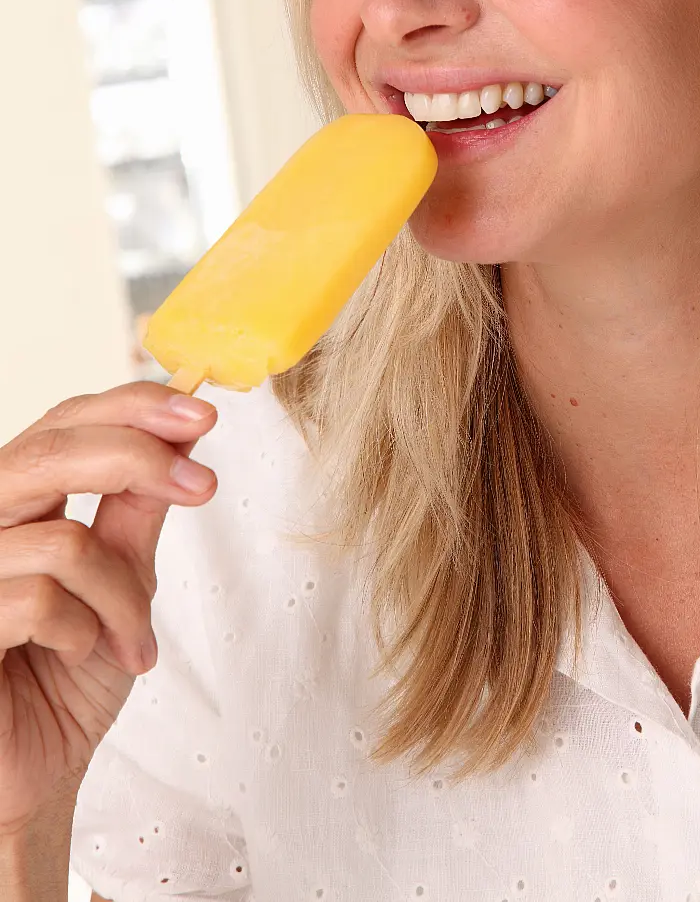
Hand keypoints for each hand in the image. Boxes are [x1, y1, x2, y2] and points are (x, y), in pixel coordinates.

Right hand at [0, 382, 218, 836]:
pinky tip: (81, 657)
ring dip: (124, 597)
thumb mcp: (125, 578)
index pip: (64, 422)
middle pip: (50, 451)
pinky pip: (39, 602)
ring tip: (135, 640)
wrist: (41, 769)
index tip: (203, 415)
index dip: (131, 408)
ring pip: (64, 541)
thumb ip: (138, 507)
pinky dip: (86, 633)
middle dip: (138, 458)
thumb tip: (182, 432)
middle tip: (205, 485)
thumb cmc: (72, 674)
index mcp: (17, 500)